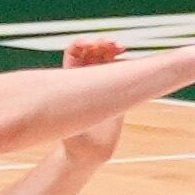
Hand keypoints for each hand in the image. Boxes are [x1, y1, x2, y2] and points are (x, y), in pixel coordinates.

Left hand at [57, 36, 126, 163]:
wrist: (88, 150)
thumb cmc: (72, 137)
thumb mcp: (67, 119)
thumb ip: (70, 109)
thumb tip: (67, 96)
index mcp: (68, 80)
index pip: (73, 54)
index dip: (80, 45)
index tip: (89, 45)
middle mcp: (84, 78)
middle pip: (91, 52)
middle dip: (99, 43)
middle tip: (109, 43)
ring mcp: (101, 82)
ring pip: (106, 58)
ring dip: (112, 48)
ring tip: (119, 46)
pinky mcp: (116, 89)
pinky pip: (120, 69)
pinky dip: (124, 60)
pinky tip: (127, 58)